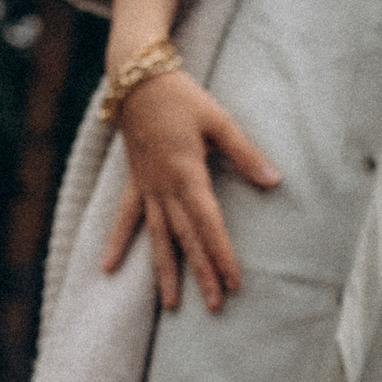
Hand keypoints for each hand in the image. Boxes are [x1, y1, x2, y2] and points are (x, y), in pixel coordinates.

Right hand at [103, 68, 280, 311]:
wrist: (136, 77)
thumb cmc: (181, 96)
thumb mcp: (219, 120)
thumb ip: (245, 153)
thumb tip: (274, 180)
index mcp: (187, 174)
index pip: (209, 224)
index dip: (221, 254)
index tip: (234, 282)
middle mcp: (164, 187)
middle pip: (186, 238)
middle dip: (201, 272)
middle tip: (215, 304)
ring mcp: (146, 187)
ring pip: (157, 237)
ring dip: (164, 271)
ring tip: (172, 305)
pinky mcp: (134, 181)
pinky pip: (125, 218)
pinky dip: (117, 242)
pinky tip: (107, 269)